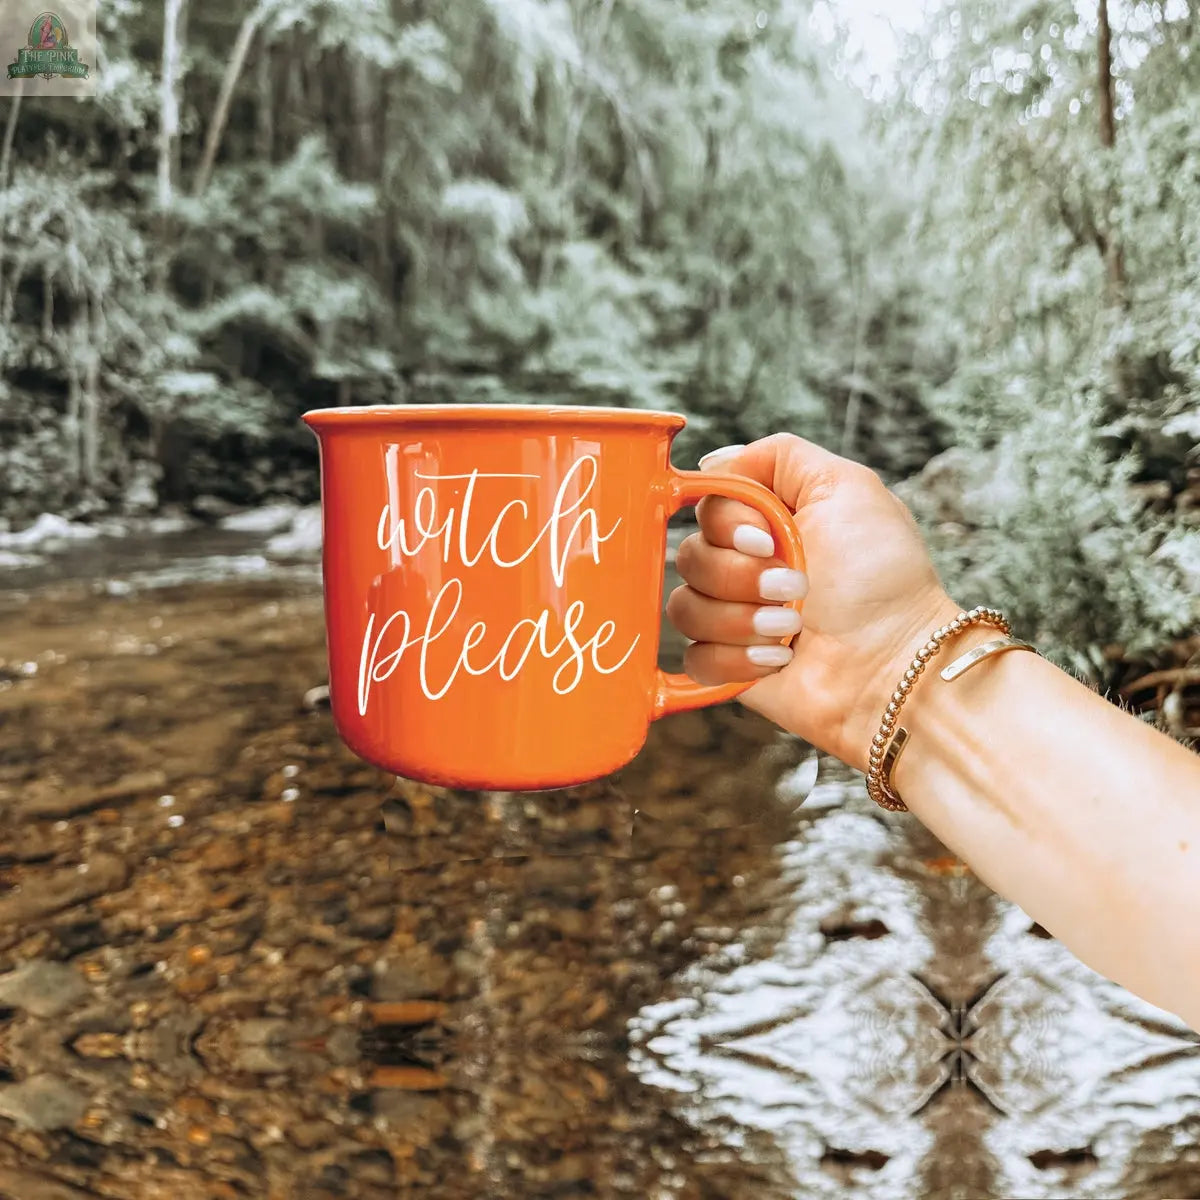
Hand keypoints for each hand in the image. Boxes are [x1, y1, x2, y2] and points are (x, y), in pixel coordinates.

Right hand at [667, 433, 961, 769]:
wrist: (895, 663)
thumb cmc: (883, 578)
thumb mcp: (846, 487)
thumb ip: (780, 456)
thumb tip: (716, 461)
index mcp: (767, 522)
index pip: (707, 507)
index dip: (728, 524)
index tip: (767, 541)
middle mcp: (745, 566)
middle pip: (689, 556)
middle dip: (742, 576)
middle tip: (797, 587)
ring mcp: (734, 617)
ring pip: (685, 608)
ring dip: (742, 619)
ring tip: (792, 627)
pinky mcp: (730, 666)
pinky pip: (695, 658)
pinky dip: (736, 659)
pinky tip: (778, 659)